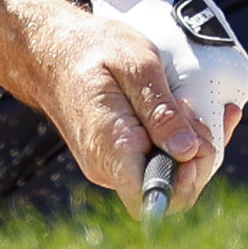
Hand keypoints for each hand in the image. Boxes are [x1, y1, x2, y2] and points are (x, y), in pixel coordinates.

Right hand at [90, 0, 247, 187]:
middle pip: (170, 190)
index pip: (155, 198)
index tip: (197, 142)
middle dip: (197, 156)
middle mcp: (108, 168)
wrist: (50, 51)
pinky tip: (188, 112)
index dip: (188, 179)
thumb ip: (161, 109)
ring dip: (189, 145)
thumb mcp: (134, 64)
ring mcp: (111, 166)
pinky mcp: (117, 158)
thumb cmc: (91, 50)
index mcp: (111, 148)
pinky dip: (178, 141)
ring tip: (187, 104)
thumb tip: (187, 150)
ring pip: (167, 174)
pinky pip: (156, 161)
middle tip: (194, 111)